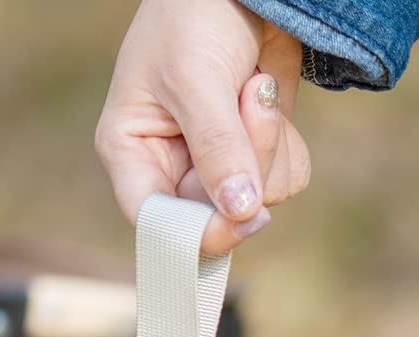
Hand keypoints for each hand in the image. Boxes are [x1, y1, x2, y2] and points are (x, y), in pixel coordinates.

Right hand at [96, 0, 311, 253]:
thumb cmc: (194, 13)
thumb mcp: (197, 79)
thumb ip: (216, 149)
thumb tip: (239, 212)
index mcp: (131, 152)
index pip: (155, 222)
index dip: (194, 233)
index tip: (239, 218)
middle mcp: (170, 168)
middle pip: (214, 216)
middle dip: (245, 162)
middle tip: (250, 96)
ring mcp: (215, 165)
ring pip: (255, 202)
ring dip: (268, 143)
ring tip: (253, 86)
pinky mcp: (254, 155)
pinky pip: (283, 181)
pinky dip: (287, 140)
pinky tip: (266, 95)